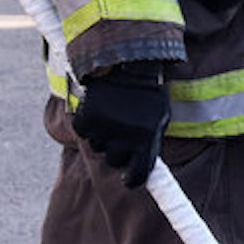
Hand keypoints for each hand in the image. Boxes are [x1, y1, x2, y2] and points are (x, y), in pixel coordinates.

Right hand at [72, 62, 170, 188]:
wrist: (129, 64)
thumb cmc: (148, 94)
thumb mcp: (160, 117)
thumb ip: (152, 143)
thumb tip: (147, 171)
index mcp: (146, 139)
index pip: (137, 175)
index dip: (132, 178)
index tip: (129, 177)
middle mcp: (124, 138)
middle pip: (114, 161)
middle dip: (117, 150)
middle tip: (122, 133)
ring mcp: (104, 129)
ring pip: (97, 145)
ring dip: (103, 134)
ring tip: (114, 114)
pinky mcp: (87, 118)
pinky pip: (83, 131)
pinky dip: (88, 123)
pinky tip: (99, 108)